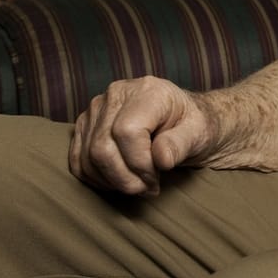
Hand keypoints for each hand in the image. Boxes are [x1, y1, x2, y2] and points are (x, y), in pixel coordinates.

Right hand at [69, 76, 211, 195]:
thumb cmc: (193, 126)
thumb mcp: (199, 133)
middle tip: (148, 187)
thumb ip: (181, 144)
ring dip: (113, 182)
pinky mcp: (85, 125)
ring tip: (139, 184)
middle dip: (126, 178)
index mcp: (147, 91)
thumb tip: (160, 158)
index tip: (156, 177)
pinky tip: (119, 181)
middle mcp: (116, 94)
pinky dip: (97, 179)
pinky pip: (78, 160)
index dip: (139, 164)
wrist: (184, 121)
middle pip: (102, 148)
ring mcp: (96, 109)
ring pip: (88, 157)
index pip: (126, 132)